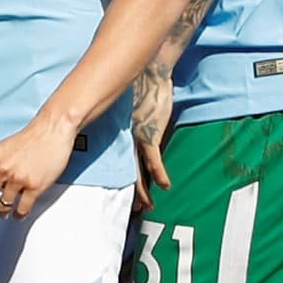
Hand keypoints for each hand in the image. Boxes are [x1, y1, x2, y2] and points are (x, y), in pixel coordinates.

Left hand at [0, 113, 73, 218]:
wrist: (52, 130)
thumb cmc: (29, 138)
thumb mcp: (0, 148)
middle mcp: (1, 169)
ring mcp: (18, 179)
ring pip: (3, 207)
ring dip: (1, 213)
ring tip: (2, 212)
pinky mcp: (34, 186)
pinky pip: (22, 209)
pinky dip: (18, 215)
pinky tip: (18, 214)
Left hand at [130, 68, 175, 195]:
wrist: (149, 72)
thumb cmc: (140, 83)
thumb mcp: (127, 101)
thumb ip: (126, 113)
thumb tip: (123, 113)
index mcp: (121, 132)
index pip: (118, 160)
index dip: (120, 177)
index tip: (121, 192)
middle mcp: (127, 138)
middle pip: (127, 171)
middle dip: (130, 192)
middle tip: (133, 209)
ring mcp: (138, 138)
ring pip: (138, 171)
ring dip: (142, 190)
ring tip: (145, 207)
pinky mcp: (150, 134)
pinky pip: (154, 160)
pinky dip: (159, 174)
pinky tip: (164, 186)